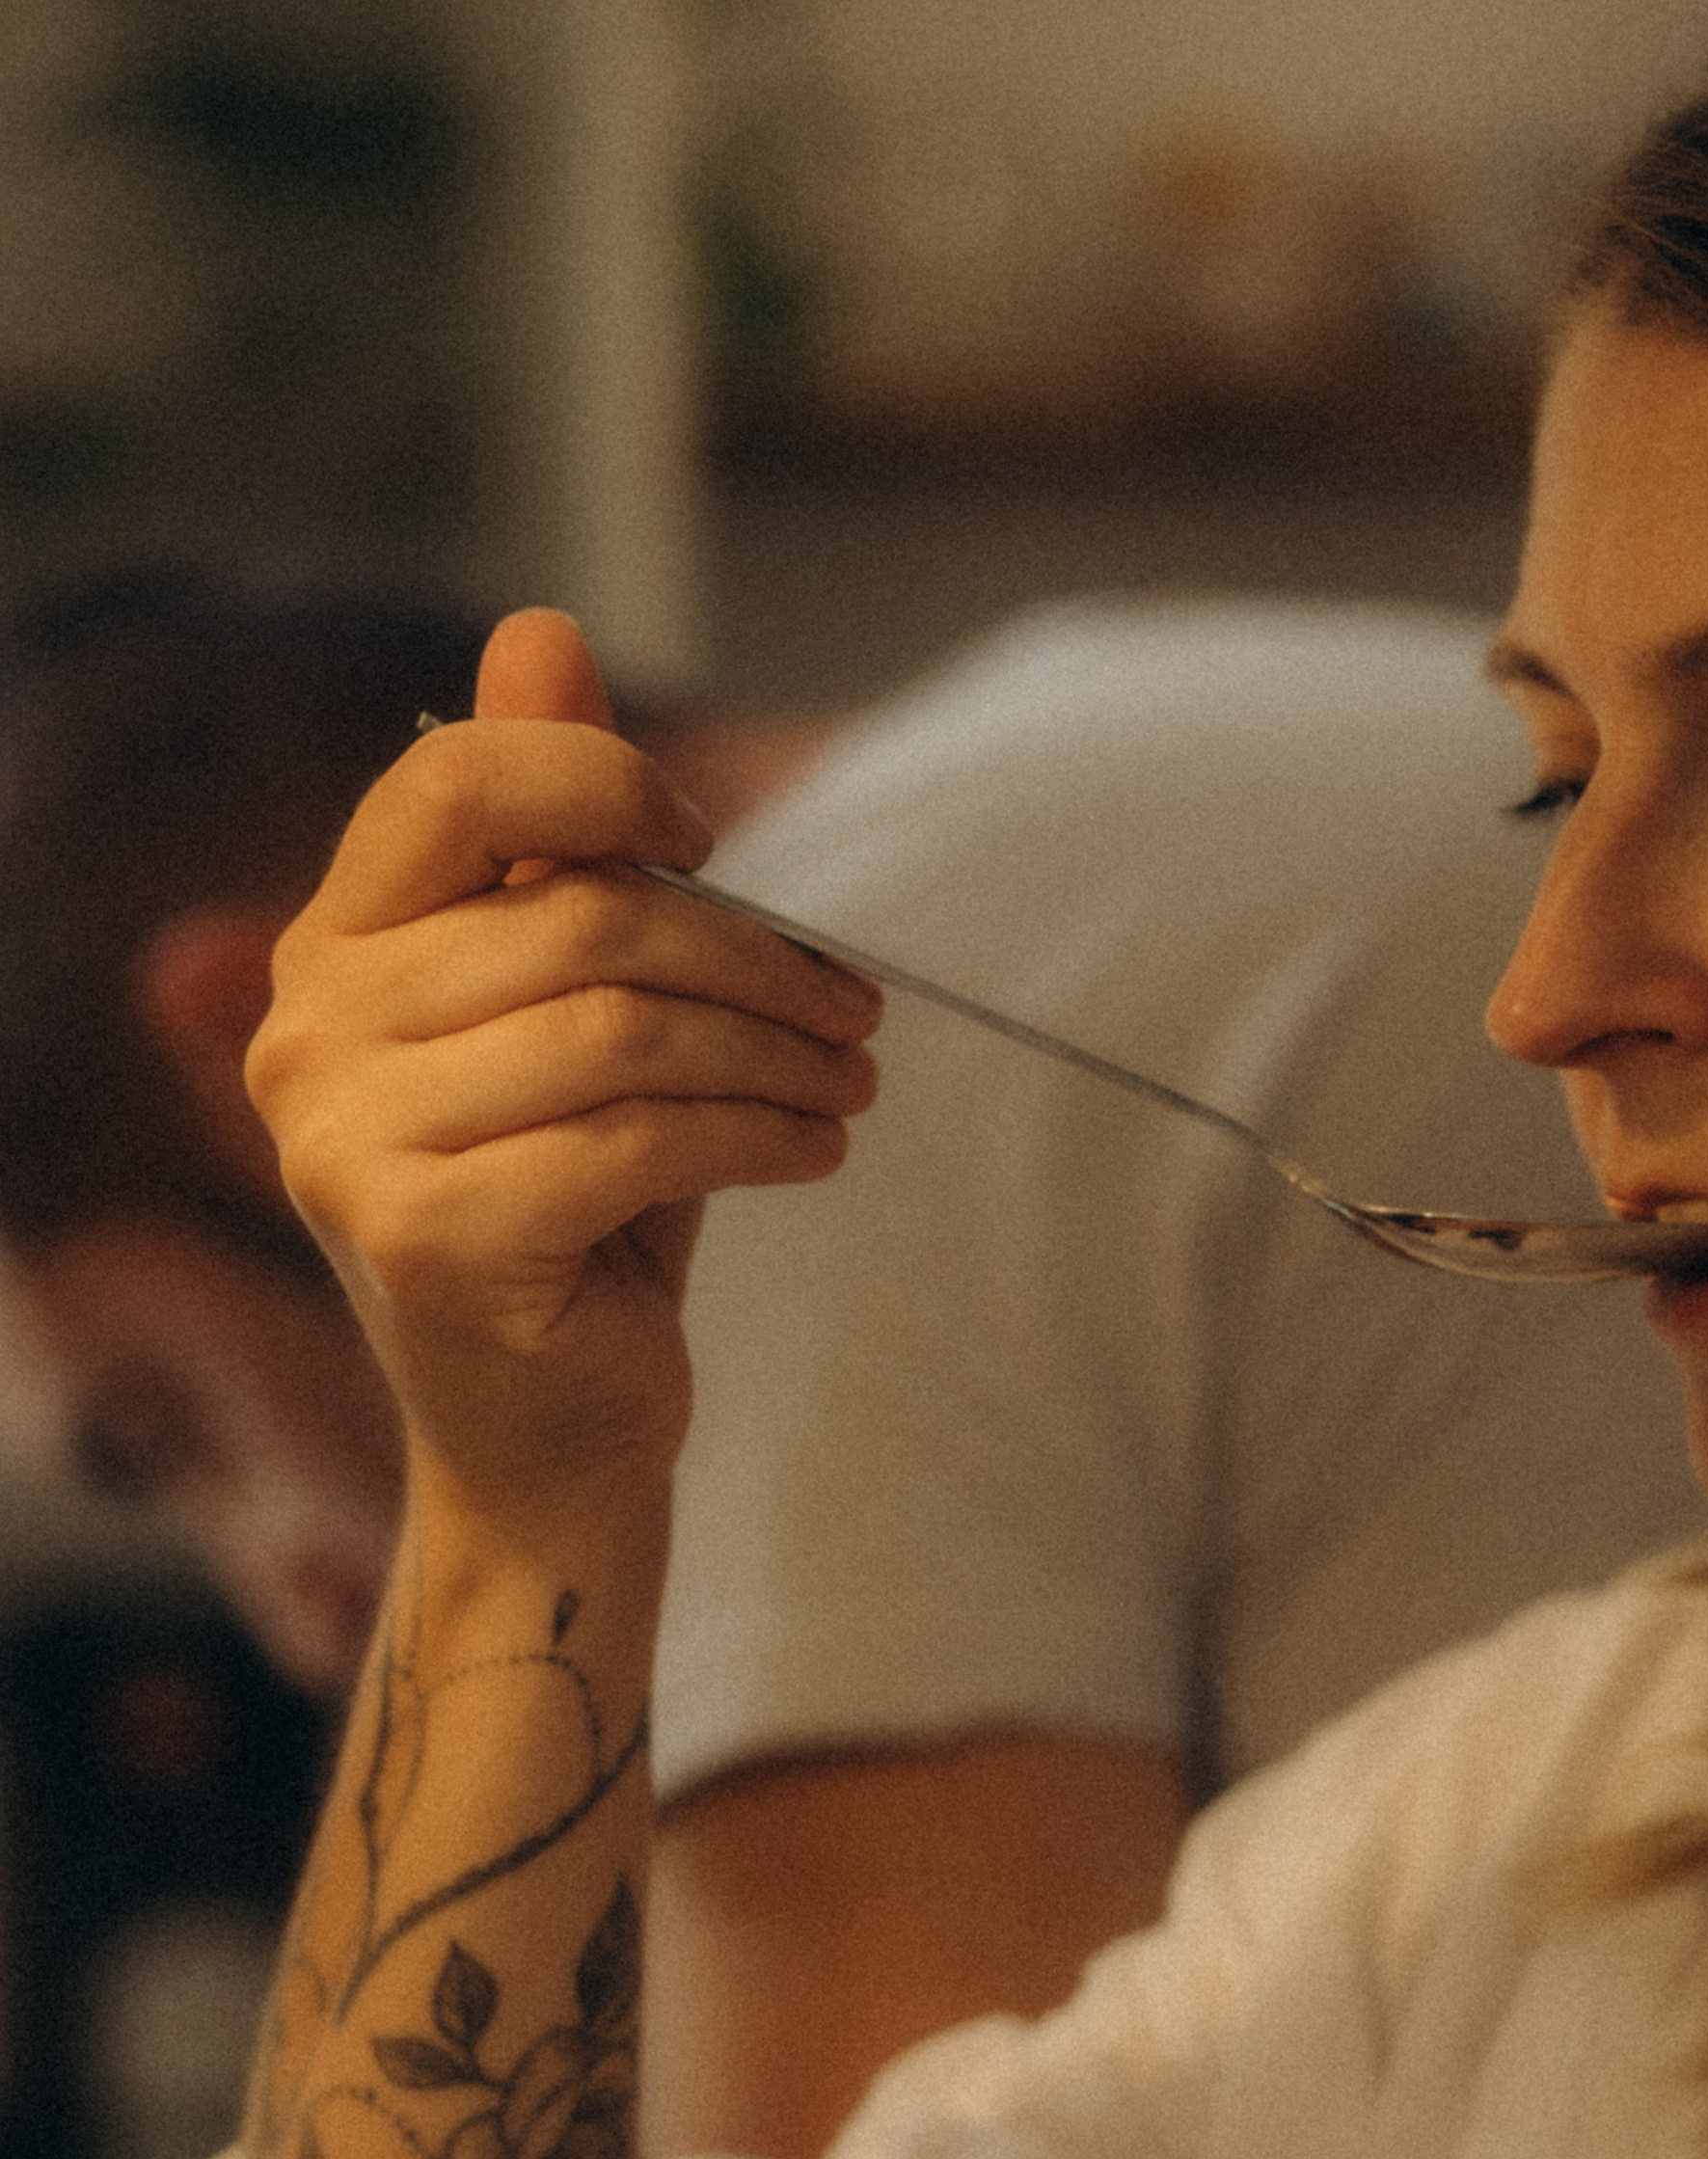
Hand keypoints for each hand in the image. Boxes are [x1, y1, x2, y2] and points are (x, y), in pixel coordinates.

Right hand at [244, 608, 880, 1527]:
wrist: (551, 1435)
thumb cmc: (578, 1209)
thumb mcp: (572, 1013)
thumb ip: (553, 840)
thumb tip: (541, 629)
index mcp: (330, 952)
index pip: (454, 784)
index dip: (602, 783)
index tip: (709, 845)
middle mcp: (307, 1036)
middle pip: (581, 918)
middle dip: (750, 959)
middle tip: (856, 1014)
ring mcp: (351, 1146)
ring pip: (619, 1030)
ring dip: (771, 1054)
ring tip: (846, 1087)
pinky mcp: (433, 1242)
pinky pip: (635, 1140)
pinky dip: (755, 1138)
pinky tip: (813, 1153)